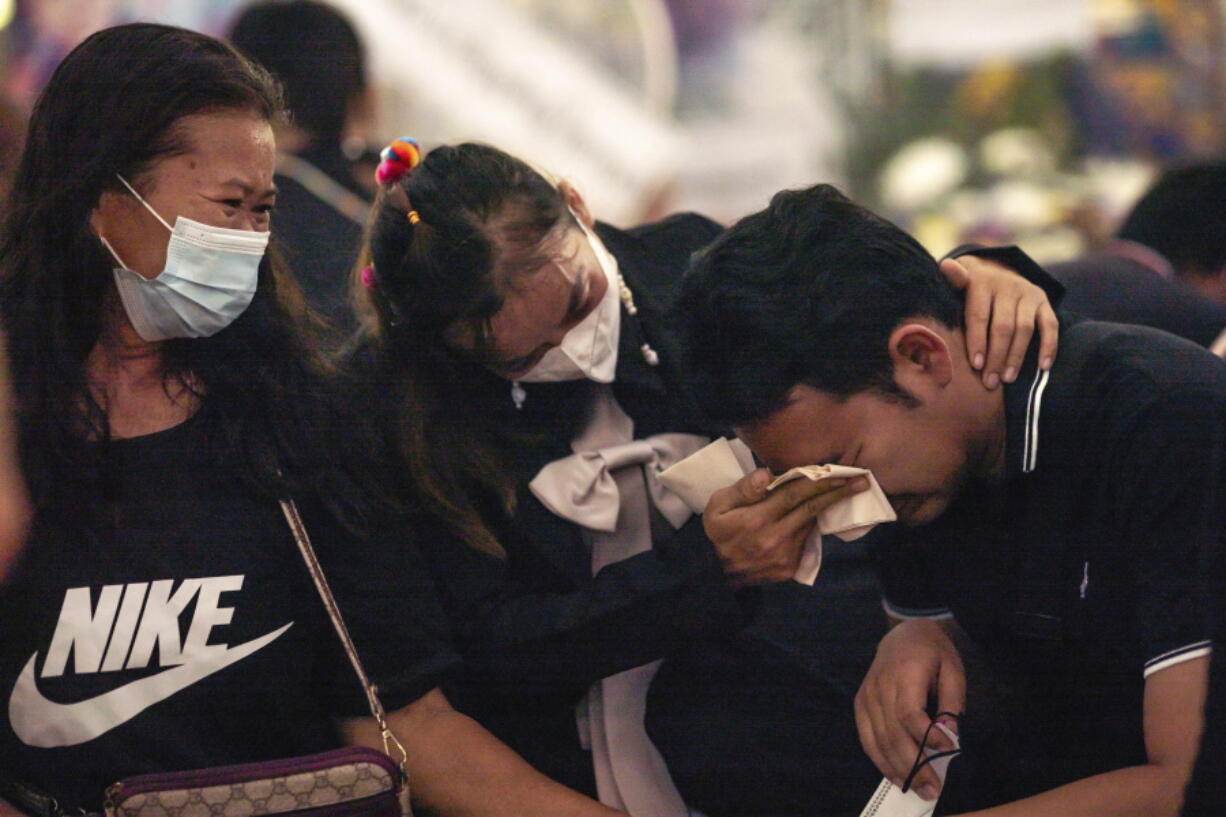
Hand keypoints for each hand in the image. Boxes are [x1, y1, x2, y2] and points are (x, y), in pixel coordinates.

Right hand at [703, 469, 867, 585]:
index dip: (819, 482)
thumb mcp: (718, 505)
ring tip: (843, 492)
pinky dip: (810, 528)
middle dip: (838, 493)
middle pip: (812, 509)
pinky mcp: (789, 568)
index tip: (841, 472)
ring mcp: (784, 556)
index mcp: (757, 519)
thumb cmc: (717, 531)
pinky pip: (805, 543)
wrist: (714, 572)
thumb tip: (765, 474)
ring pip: (810, 525)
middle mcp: (775, 538)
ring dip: (826, 508)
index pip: (795, 494)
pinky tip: (813, 518)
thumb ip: (743, 489)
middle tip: (863, 481)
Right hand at [854, 619, 963, 800]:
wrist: (902, 633)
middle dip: (914, 765)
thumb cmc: (932, 652)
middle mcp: (880, 685)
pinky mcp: (860, 704)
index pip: (910, 712)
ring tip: (919, 788)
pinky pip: (866, 738)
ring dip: (898, 769)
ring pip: (878, 740)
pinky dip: (880, 760)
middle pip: (892, 732)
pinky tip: (897, 776)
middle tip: (934, 787)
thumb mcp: (952, 668)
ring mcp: (866, 696)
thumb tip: (949, 734)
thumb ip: (952, 700)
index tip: (948, 750)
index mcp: (905, 672)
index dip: (927, 736)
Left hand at [941, 255, 1057, 388]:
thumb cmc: (968, 285)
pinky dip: (1049, 346)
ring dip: (1017, 356)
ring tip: (1007, 379)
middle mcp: (1007, 286)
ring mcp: (1028, 293)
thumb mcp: (957, 278)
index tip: (976, 365)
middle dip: (996, 356)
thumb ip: (952, 278)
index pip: (979, 315)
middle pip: (1003, 326)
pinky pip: (1050, 325)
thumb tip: (945, 267)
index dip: (977, 341)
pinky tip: (1043, 367)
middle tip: (990, 381)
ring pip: (1025, 329)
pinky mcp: (1043, 301)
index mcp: (981, 282)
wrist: (995, 268)